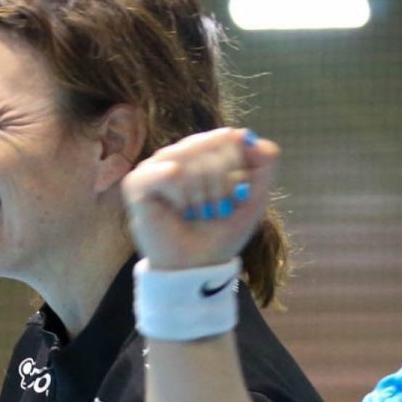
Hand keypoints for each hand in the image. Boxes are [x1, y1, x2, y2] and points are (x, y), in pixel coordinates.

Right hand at [122, 127, 278, 269]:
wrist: (198, 265)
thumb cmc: (222, 231)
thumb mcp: (255, 198)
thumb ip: (264, 164)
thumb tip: (250, 136)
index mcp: (205, 151)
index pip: (228, 137)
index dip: (236, 170)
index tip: (234, 198)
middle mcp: (179, 152)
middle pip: (211, 146)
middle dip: (221, 185)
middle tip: (213, 210)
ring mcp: (156, 164)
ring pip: (191, 158)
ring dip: (202, 194)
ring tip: (195, 212)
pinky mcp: (137, 181)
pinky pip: (171, 172)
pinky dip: (182, 196)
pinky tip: (177, 209)